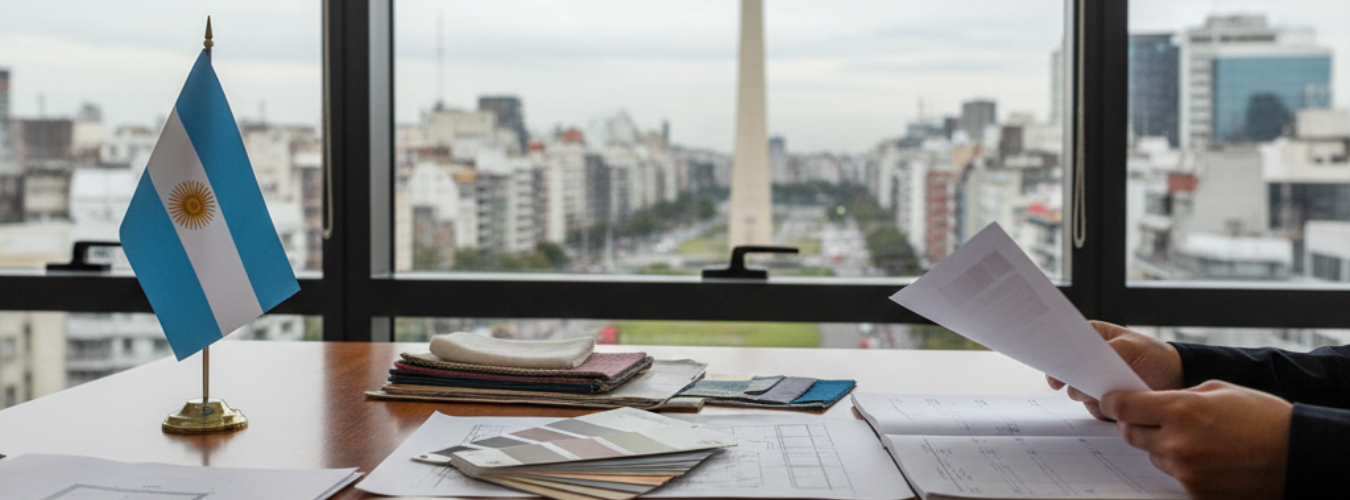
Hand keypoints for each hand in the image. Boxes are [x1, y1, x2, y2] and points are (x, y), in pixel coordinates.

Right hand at [1046, 321, 1183, 418]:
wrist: (1175, 379)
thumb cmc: (1154, 355)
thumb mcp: (1130, 347)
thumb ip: (1105, 353)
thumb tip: (1083, 369)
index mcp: (1089, 338)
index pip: (1061, 343)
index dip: (1054, 354)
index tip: (1052, 367)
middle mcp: (1087, 361)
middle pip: (1065, 372)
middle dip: (1075, 379)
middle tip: (1089, 383)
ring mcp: (1093, 382)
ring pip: (1077, 394)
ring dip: (1092, 396)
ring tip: (1114, 391)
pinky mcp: (1102, 402)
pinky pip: (1092, 409)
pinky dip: (1103, 409)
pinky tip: (1117, 404)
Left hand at [1101, 381, 1290, 499]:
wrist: (1298, 455)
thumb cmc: (1262, 417)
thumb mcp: (1218, 390)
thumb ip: (1179, 396)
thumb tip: (1153, 403)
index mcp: (1180, 409)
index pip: (1123, 407)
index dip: (1114, 403)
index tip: (1112, 401)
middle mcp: (1177, 441)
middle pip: (1130, 433)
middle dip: (1137, 424)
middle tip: (1154, 419)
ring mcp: (1185, 470)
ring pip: (1153, 455)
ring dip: (1163, 447)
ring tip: (1195, 440)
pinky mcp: (1195, 492)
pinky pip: (1174, 477)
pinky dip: (1183, 467)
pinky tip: (1207, 459)